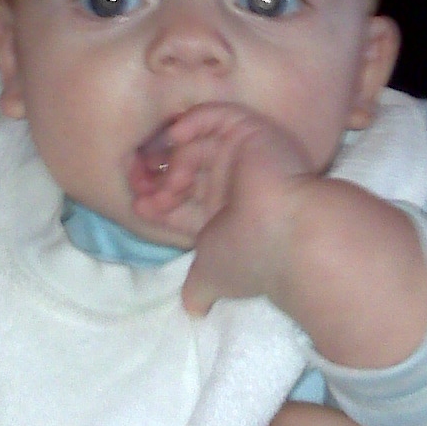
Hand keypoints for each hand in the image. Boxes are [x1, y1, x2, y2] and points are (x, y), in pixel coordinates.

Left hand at [128, 103, 312, 314]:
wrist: (288, 235)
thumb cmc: (249, 255)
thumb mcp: (212, 276)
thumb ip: (199, 289)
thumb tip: (194, 310)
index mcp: (223, 213)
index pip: (180, 200)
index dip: (156, 202)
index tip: (138, 206)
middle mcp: (233, 183)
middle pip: (184, 168)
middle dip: (158, 177)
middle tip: (140, 183)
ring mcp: (242, 155)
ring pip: (196, 143)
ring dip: (174, 159)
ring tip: (168, 180)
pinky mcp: (250, 131)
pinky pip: (215, 114)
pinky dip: (192, 121)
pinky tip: (176, 138)